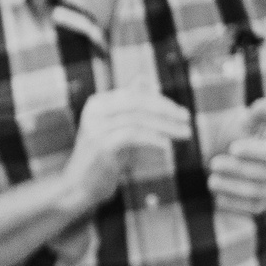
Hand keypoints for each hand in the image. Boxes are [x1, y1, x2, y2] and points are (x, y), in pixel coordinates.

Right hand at [61, 88, 191, 209]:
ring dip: (166, 126)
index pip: (135, 95)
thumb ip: (128, 104)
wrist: (78, 187)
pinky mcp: (101, 145)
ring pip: (138, 119)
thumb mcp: (115, 127)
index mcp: (97, 103)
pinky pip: (134, 136)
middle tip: (187, 119)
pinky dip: (154, 139)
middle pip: (138, 103)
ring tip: (185, 134)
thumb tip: (145, 78)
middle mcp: (94, 111)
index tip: (181, 113)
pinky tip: (168, 146)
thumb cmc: (102, 158)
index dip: (161, 101)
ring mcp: (96, 127)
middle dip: (167, 111)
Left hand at [205, 101, 265, 217]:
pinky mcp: (260, 207)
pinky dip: (232, 203)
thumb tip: (265, 104)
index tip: (233, 147)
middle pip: (261, 175)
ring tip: (211, 181)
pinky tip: (216, 196)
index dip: (253, 151)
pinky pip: (248, 209)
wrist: (260, 168)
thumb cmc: (253, 141)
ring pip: (255, 194)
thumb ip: (257, 116)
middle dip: (236, 170)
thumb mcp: (254, 126)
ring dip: (232, 188)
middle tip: (213, 163)